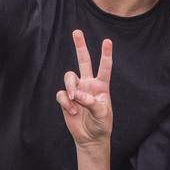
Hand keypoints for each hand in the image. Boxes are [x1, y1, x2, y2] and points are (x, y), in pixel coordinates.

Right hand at [56, 30, 112, 147]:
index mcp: (101, 86)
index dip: (106, 54)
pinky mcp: (66, 99)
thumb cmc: (101, 124)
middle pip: (83, 61)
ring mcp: (76, 90)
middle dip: (80, 46)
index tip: (107, 41)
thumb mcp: (102, 113)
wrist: (90, 138)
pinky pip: (62, 94)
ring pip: (69, 77)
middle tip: (76, 31)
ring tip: (74, 100)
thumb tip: (76, 93)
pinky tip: (72, 112)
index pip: (104, 67)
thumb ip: (90, 101)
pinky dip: (65, 103)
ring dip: (70, 87)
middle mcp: (88, 84)